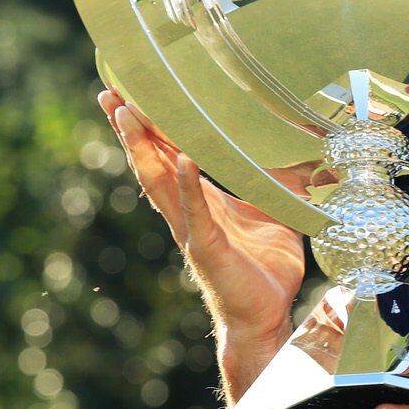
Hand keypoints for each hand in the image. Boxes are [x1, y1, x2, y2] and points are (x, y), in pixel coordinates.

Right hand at [98, 87, 303, 345]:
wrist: (267, 316)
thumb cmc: (268, 271)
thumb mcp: (278, 215)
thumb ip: (280, 185)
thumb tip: (299, 155)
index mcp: (204, 201)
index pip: (171, 155)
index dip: (153, 126)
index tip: (134, 94)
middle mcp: (189, 212)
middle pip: (152, 162)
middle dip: (131, 128)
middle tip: (109, 92)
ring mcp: (193, 230)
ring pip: (160, 182)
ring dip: (143, 147)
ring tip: (127, 114)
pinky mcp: (207, 248)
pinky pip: (196, 212)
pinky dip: (189, 186)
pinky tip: (184, 161)